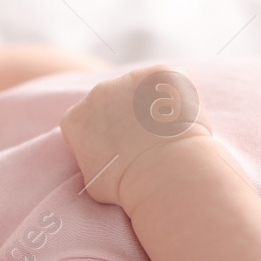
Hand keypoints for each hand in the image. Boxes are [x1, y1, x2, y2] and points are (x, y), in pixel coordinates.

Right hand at [58, 65, 211, 208]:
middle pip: (112, 101)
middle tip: (146, 142)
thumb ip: (92, 162)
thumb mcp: (93, 184)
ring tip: (167, 134)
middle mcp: (99, 92)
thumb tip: (101, 160)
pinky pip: (172, 82)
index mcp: (76, 118)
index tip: (117, 151)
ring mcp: (131, 78)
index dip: (102, 137)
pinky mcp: (162, 73)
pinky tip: (185, 121)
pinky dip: (180, 98)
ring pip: (142, 89)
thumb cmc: (128, 186)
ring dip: (152, 106)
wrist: (164, 172)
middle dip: (126, 117)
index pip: (84, 122)